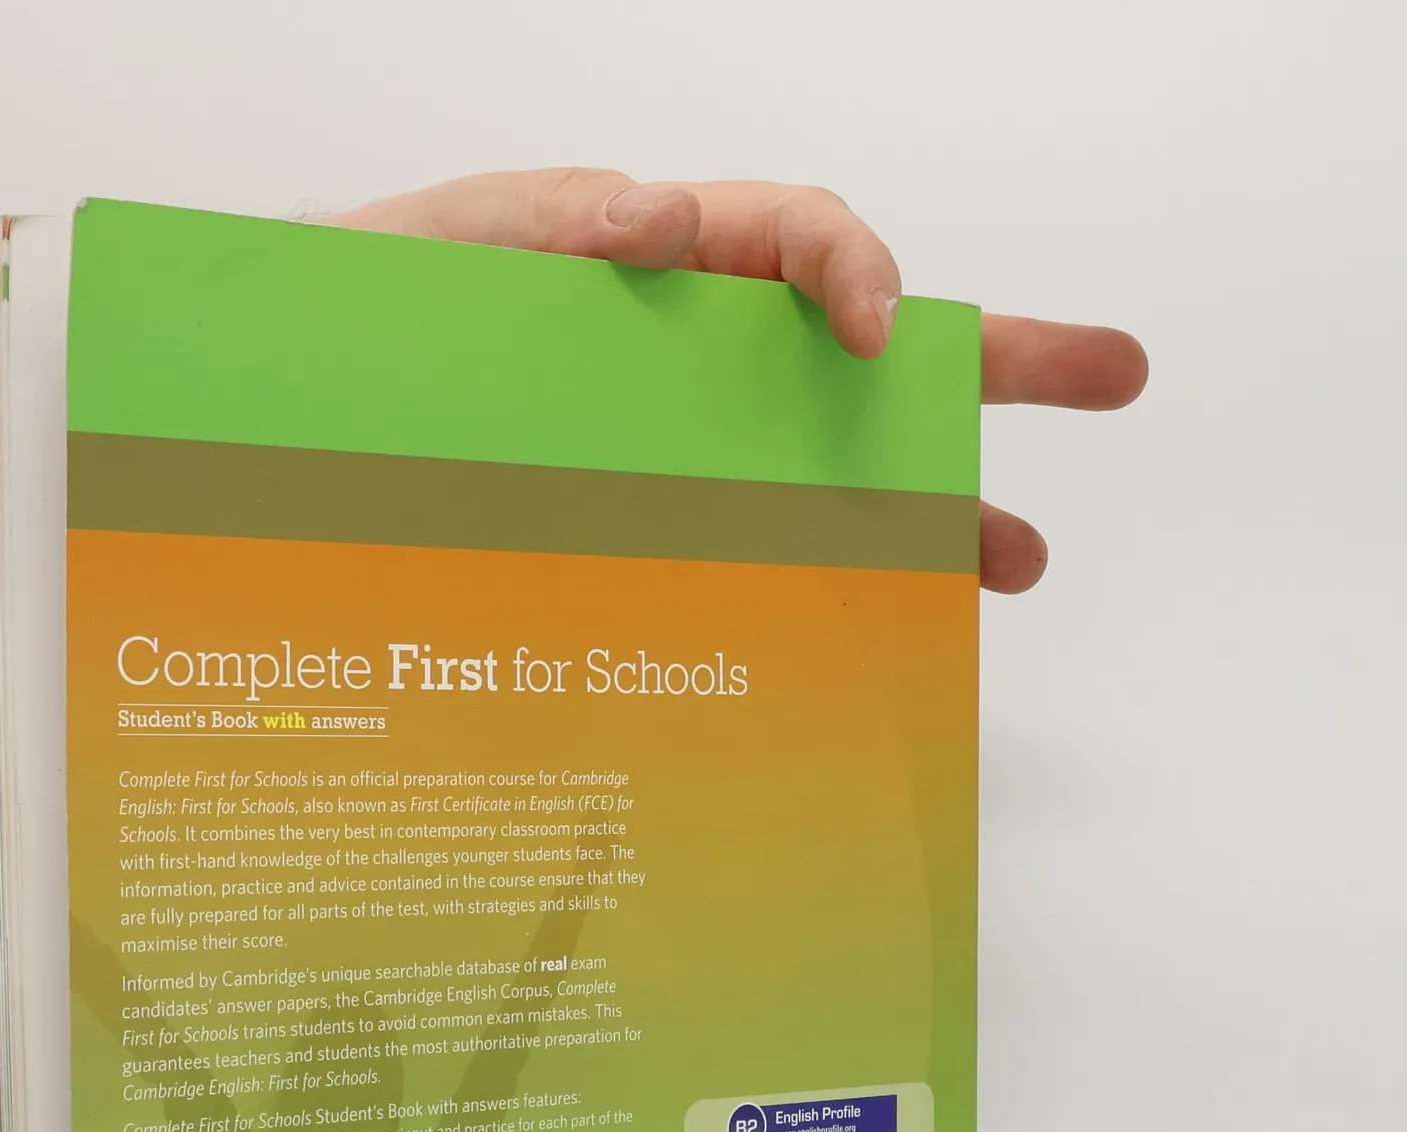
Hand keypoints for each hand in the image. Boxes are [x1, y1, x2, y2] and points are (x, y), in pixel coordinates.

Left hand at [335, 168, 1147, 593]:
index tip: (875, 337)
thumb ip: (546, 225)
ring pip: (826, 469)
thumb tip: (666, 221)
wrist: (295, 427)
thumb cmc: (367, 319)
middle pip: (862, 353)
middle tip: (1112, 377)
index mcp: (663, 274)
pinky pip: (753, 553)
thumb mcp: (443, 253)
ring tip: (1011, 561)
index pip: (796, 242)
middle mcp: (696, 362)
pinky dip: (813, 588)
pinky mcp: (649, 530)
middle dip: (988, 364)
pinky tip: (859, 635)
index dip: (852, 273)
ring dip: (925, 510)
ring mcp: (682, 452)